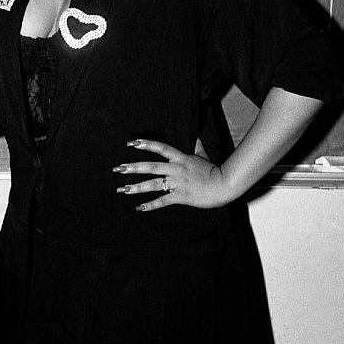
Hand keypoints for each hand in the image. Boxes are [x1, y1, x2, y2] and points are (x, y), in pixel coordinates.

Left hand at [113, 138, 230, 210]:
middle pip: (151, 167)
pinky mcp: (181, 197)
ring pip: (153, 184)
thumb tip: (196, 135)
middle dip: (133, 168)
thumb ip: (197, 145)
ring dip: (136, 187)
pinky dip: (150, 205)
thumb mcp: (203, 155)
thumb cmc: (214, 170)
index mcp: (181, 158)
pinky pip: (163, 201)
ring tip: (122, 189)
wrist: (225, 185)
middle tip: (118, 169)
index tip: (131, 143)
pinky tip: (139, 208)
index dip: (146, 144)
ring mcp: (178, 183)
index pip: (161, 148)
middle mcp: (177, 169)